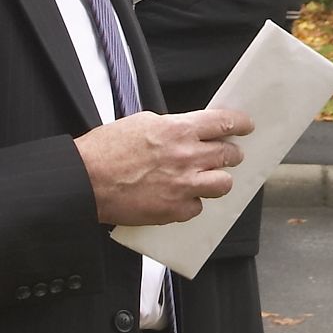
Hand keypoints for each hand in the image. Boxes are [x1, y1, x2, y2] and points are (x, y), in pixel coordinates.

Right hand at [75, 108, 252, 225]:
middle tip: (227, 154)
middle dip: (231, 154)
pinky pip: (198, 208)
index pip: (224, 123)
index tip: (246, 126)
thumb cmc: (105, 151)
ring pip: (223, 184)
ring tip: (207, 178)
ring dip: (217, 180)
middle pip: (229, 155)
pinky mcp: (174, 210)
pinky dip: (192, 203)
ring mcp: (183, 185)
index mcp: (178, 130)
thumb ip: (171, 127)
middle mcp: (187, 157)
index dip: (240, 124)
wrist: (86, 180)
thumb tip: (185, 131)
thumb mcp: (141, 123)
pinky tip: (180, 197)